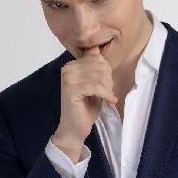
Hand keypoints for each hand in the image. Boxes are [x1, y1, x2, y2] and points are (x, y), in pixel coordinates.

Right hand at [52, 45, 116, 162]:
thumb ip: (95, 67)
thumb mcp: (94, 83)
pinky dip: (106, 95)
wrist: (74, 129)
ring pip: (99, 76)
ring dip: (109, 89)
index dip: (107, 71)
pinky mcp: (71, 90)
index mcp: (71, 65)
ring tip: (109, 98)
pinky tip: (108, 102)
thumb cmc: (85, 107)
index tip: (108, 85)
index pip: (97, 58)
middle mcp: (67, 69)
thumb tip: (97, 48)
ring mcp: (68, 79)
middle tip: (109, 93)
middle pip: (99, 66)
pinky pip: (96, 87)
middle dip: (109, 80)